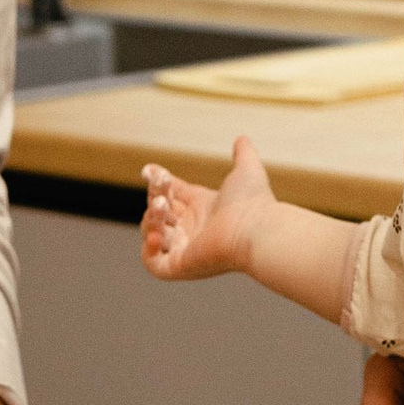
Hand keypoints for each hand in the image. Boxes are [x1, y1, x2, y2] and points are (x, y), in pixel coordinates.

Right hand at [140, 138, 273, 279]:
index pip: (174, 195)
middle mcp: (194, 229)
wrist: (256, 230)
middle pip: (160, 211)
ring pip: (152, 233)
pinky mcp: (180, 266)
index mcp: (204, 208)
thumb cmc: (254, 204)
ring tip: (164, 208)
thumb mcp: (246, 170)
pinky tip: (158, 233)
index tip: (149, 169)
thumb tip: (242, 138)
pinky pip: (152, 263)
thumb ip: (243, 153)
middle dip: (155, 195)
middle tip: (162, 186)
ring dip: (151, 218)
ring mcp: (186, 250)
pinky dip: (148, 249)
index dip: (159, 182)